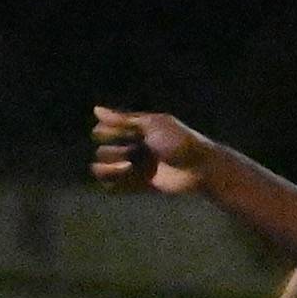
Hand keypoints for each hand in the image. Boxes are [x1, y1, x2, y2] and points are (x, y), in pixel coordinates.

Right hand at [91, 107, 212, 194]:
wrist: (201, 167)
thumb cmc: (180, 141)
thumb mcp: (153, 123)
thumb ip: (124, 119)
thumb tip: (95, 109)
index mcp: (132, 132)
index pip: (102, 131)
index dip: (107, 132)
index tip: (126, 132)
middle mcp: (130, 149)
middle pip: (102, 152)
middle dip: (113, 151)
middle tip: (134, 151)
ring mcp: (135, 168)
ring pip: (103, 170)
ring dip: (108, 169)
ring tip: (128, 167)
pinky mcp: (141, 185)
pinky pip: (115, 187)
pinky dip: (112, 184)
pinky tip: (126, 177)